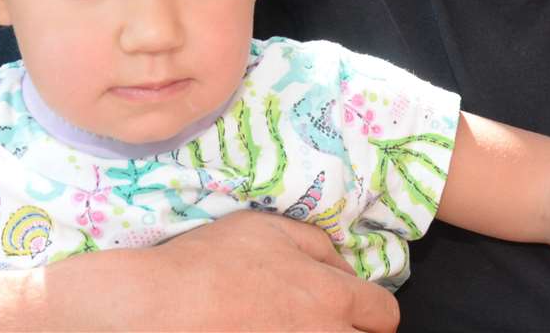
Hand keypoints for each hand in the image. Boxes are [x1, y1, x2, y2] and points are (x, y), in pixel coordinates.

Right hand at [118, 211, 397, 330]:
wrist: (164, 305)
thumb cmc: (213, 260)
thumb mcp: (269, 227)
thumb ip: (317, 243)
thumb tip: (342, 264)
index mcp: (332, 295)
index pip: (385, 312)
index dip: (372, 308)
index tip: (356, 308)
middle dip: (356, 332)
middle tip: (328, 322)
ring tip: (296, 329)